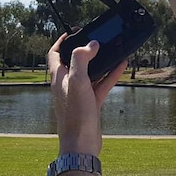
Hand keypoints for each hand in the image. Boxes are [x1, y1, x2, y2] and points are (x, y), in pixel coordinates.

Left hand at [47, 34, 126, 155]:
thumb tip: (91, 44)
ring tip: (112, 49)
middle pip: (73, 61)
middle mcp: (67, 85)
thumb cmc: (75, 115)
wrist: (81, 145)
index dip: (62, 40)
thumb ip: (81, 59)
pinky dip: (110, 75)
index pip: (54, 54)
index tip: (74, 31)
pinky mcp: (90, 104)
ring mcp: (79, 94)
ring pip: (90, 72)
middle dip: (84, 49)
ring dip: (100, 61)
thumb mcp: (77, 81)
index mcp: (58, 78)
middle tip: (96, 39)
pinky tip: (121, 66)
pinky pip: (101, 84)